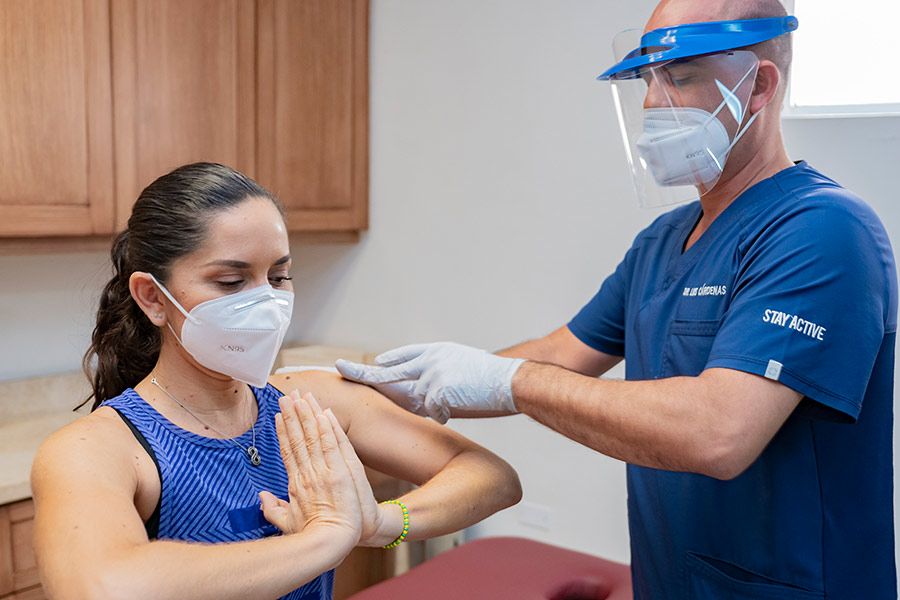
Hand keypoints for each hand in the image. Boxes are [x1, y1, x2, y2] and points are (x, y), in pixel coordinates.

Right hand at [260, 391, 377, 550]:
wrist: (332, 544)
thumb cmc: (313, 537)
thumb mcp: (288, 524)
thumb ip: (273, 509)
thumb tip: (261, 498)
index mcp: (296, 483)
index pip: (288, 451)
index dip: (284, 431)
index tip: (281, 415)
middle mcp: (306, 474)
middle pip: (297, 439)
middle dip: (292, 415)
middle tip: (287, 395)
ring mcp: (322, 472)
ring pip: (312, 437)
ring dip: (307, 415)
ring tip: (301, 396)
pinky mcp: (338, 472)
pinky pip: (330, 445)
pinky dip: (326, 428)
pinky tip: (322, 413)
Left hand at [335, 342, 525, 422]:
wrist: (511, 381)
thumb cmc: (489, 378)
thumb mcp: (459, 363)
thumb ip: (436, 370)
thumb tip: (419, 384)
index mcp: (434, 352)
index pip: (399, 357)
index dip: (381, 365)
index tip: (361, 366)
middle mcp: (429, 360)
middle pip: (388, 372)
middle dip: (362, 373)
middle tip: (338, 369)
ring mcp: (432, 376)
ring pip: (416, 401)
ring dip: (432, 408)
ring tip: (459, 399)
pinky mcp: (439, 393)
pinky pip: (434, 413)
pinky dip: (445, 416)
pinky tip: (463, 407)